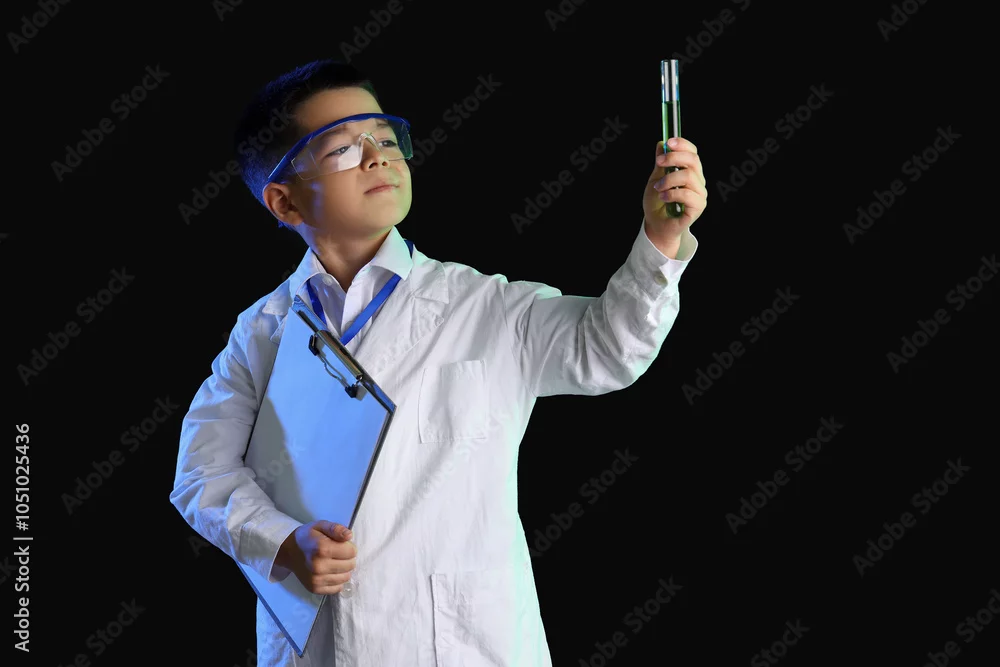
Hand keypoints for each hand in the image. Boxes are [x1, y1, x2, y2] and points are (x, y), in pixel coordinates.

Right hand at [276, 520, 356, 594]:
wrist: (289, 551)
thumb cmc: (308, 537)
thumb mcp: (321, 526)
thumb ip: (336, 529)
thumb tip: (349, 535)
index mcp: (322, 549)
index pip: (352, 552)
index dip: (349, 547)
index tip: (341, 545)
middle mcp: (319, 566)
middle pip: (350, 565)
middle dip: (348, 558)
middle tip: (338, 554)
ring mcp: (316, 580)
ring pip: (346, 577)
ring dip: (343, 570)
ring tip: (334, 563)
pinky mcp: (315, 589)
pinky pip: (338, 588)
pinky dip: (337, 580)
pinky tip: (330, 572)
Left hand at [643, 138, 706, 256]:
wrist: (655, 225)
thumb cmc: (657, 203)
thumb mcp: (655, 179)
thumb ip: (660, 164)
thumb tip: (661, 144)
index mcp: (689, 171)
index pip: (692, 152)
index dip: (682, 144)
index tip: (668, 143)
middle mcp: (698, 181)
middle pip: (693, 160)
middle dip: (674, 158)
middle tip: (659, 163)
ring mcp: (699, 194)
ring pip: (689, 176)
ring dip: (669, 179)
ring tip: (658, 188)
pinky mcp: (698, 207)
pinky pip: (688, 195)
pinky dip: (672, 194)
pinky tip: (663, 198)